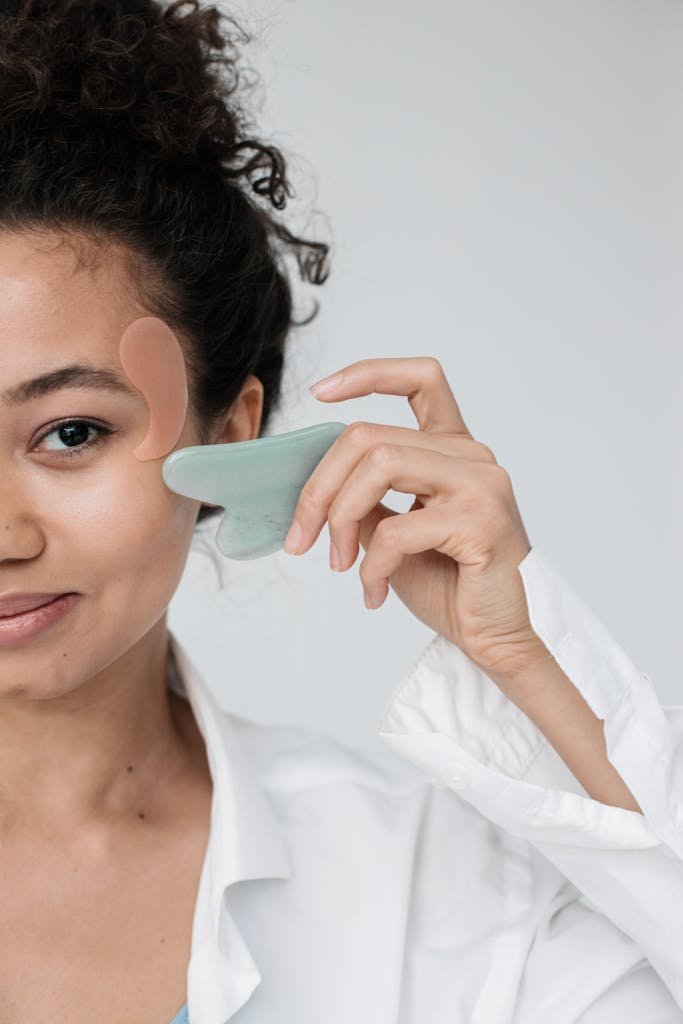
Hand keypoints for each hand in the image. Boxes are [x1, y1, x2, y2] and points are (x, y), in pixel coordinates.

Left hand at [284, 357, 547, 682]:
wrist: (494, 639)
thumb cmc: (448, 585)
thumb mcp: (393, 530)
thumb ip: (368, 495)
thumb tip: (316, 480)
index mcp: (454, 449)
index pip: (420, 379)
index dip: (368, 373)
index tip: (319, 391)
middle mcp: (472, 455)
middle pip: (370, 436)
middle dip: (319, 488)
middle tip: (302, 538)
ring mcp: (481, 483)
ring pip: (380, 466)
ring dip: (340, 518)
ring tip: (339, 563)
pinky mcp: (481, 521)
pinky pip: (399, 528)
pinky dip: (371, 564)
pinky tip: (372, 591)